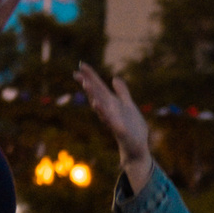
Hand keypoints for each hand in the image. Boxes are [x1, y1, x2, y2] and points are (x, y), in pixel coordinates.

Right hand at [74, 63, 153, 188]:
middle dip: (88, 84)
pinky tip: (99, 106)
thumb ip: (122, 92)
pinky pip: (111, 122)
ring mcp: (113, 121)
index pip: (99, 88)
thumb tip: (114, 78)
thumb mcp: (128, 106)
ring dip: (93, 96)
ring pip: (101, 107)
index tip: (81, 65)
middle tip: (77, 74)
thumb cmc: (131, 128)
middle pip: (97, 95)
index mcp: (112, 104)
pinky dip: (105, 114)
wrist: (136, 147)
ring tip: (86, 85)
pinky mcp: (120, 131)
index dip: (91, 77)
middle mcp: (109, 111)